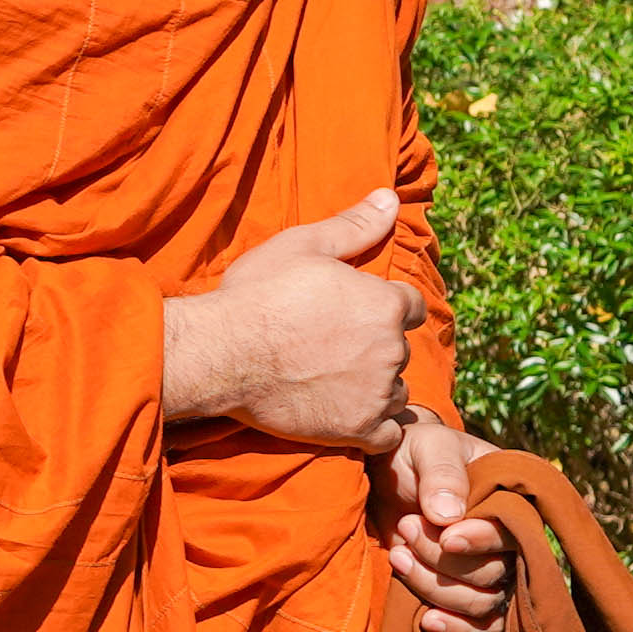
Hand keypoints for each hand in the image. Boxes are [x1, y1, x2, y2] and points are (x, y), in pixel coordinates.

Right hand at [157, 190, 423, 452]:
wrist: (221, 353)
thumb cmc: (258, 295)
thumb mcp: (303, 246)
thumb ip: (354, 225)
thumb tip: (390, 197)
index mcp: (385, 303)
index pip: (411, 305)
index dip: (384, 306)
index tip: (355, 313)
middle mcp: (391, 348)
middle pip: (400, 348)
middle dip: (375, 346)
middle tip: (331, 346)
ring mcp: (377, 392)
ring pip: (395, 391)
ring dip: (375, 387)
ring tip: (333, 380)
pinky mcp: (358, 429)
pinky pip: (387, 434)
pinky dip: (373, 427)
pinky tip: (345, 414)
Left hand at [376, 418, 510, 631]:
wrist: (388, 475)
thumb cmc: (415, 453)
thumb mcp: (427, 447)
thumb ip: (442, 473)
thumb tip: (449, 516)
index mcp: (515, 500)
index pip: (515, 533)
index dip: (483, 541)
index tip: (447, 536)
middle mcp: (512, 541)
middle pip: (496, 574)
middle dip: (444, 559)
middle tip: (406, 526)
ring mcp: (492, 571)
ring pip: (483, 603)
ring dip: (437, 587)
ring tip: (398, 556)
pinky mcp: (470, 595)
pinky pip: (480, 627)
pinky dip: (456, 628)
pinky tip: (427, 620)